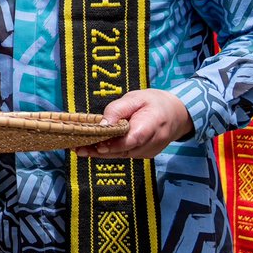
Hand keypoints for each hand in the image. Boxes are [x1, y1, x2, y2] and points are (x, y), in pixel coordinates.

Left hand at [75, 88, 192, 158]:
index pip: (133, 139)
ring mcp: (148, 151)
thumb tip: (102, 125)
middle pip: (124, 150)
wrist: (175, 114)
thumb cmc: (152, 102)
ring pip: (122, 155)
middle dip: (99, 150)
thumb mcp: (135, 98)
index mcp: (152, 125)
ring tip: (78, 149)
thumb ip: (118, 110)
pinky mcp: (144, 154)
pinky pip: (124, 154)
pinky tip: (92, 148)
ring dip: (100, 153)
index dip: (115, 144)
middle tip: (76, 148)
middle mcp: (152, 143)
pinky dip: (109, 151)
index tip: (97, 146)